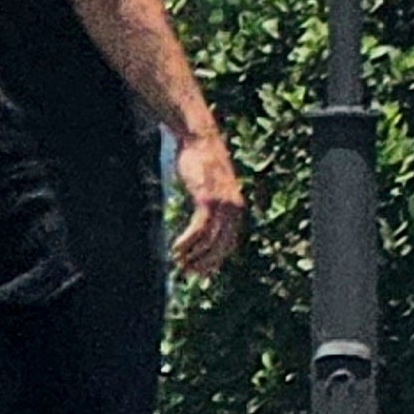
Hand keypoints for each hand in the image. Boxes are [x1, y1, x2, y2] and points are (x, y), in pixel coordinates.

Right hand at [170, 126, 249, 280]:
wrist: (201, 140)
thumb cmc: (203, 164)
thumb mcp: (212, 189)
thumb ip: (212, 206)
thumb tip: (204, 225)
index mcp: (237, 209)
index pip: (229, 245)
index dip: (215, 261)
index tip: (202, 273)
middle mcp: (234, 209)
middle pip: (221, 247)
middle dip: (204, 263)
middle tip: (187, 272)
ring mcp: (223, 205)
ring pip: (209, 241)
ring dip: (192, 255)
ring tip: (178, 262)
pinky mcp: (208, 199)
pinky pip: (199, 229)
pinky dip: (188, 242)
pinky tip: (176, 249)